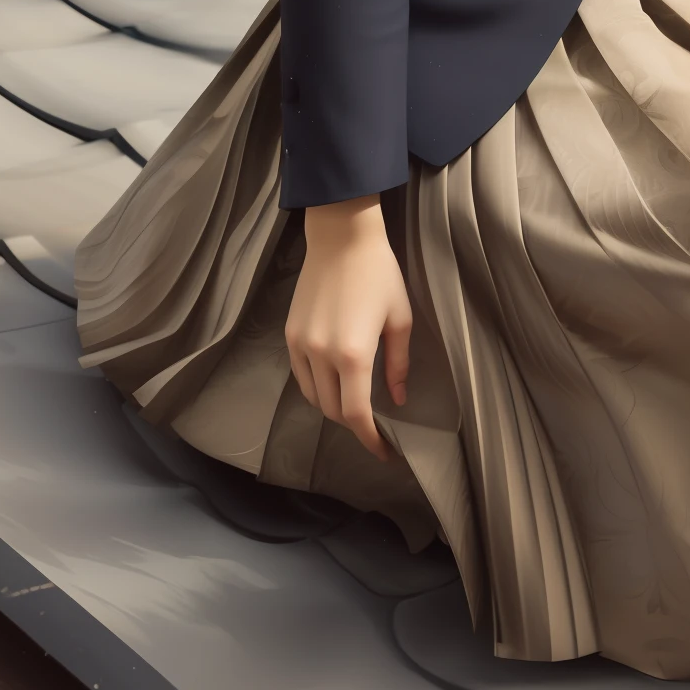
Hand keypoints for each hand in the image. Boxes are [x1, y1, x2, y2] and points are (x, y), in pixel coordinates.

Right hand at [285, 197, 412, 459]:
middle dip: (354, 424)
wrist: (341, 237)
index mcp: (353, 354)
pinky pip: (300, 376)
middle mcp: (321, 355)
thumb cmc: (379, 273)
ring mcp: (301, 345)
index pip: (357, 414)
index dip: (370, 439)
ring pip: (313, 397)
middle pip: (333, 410)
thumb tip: (397, 399)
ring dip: (334, 407)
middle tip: (375, 426)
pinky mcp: (290, 334)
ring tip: (355, 404)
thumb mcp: (399, 318)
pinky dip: (316, 388)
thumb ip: (397, 364)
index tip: (384, 453)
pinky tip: (333, 382)